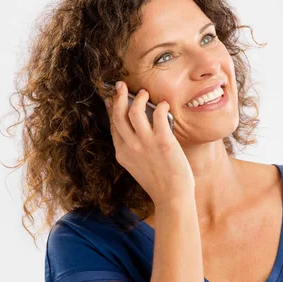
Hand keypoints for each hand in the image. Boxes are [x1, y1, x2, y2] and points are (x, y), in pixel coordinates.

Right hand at [105, 81, 194, 206]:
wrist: (172, 196)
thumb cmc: (159, 182)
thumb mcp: (137, 166)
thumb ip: (134, 149)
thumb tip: (136, 129)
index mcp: (122, 153)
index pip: (113, 125)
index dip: (111, 109)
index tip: (110, 98)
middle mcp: (130, 146)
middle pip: (118, 114)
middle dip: (118, 97)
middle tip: (121, 85)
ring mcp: (145, 143)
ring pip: (134, 111)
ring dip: (138, 98)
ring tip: (144, 93)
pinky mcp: (163, 141)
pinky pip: (158, 115)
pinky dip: (161, 107)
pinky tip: (164, 105)